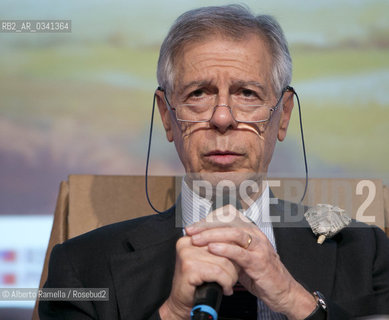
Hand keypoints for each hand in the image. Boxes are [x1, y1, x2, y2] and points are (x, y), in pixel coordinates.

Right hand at [159, 234, 238, 319]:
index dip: (231, 249)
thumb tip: (239, 242)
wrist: (181, 303)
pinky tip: (224, 289)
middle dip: (233, 264)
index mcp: (191, 238)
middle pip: (223, 247)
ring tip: (228, 284)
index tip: (237, 260)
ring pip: (224, 262)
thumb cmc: (196, 283)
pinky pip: (219, 273)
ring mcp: (188, 255)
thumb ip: (218, 248)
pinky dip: (226, 283)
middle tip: (233, 276)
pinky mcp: (190, 268)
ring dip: (231, 276)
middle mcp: (188, 243)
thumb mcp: (207, 260)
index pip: (219, 235)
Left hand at [185, 205, 316, 319]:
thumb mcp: (242, 257)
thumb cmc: (262, 274)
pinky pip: (240, 252)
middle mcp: (255, 235)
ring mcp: (259, 247)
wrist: (283, 292)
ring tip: (196, 239)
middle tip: (190, 230)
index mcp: (250, 231)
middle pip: (228, 222)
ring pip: (233, 233)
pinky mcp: (259, 261)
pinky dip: (225, 249)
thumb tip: (205, 243)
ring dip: (212, 235)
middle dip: (206, 225)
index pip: (228, 216)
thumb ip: (228, 248)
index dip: (210, 219)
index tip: (195, 226)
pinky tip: (212, 249)